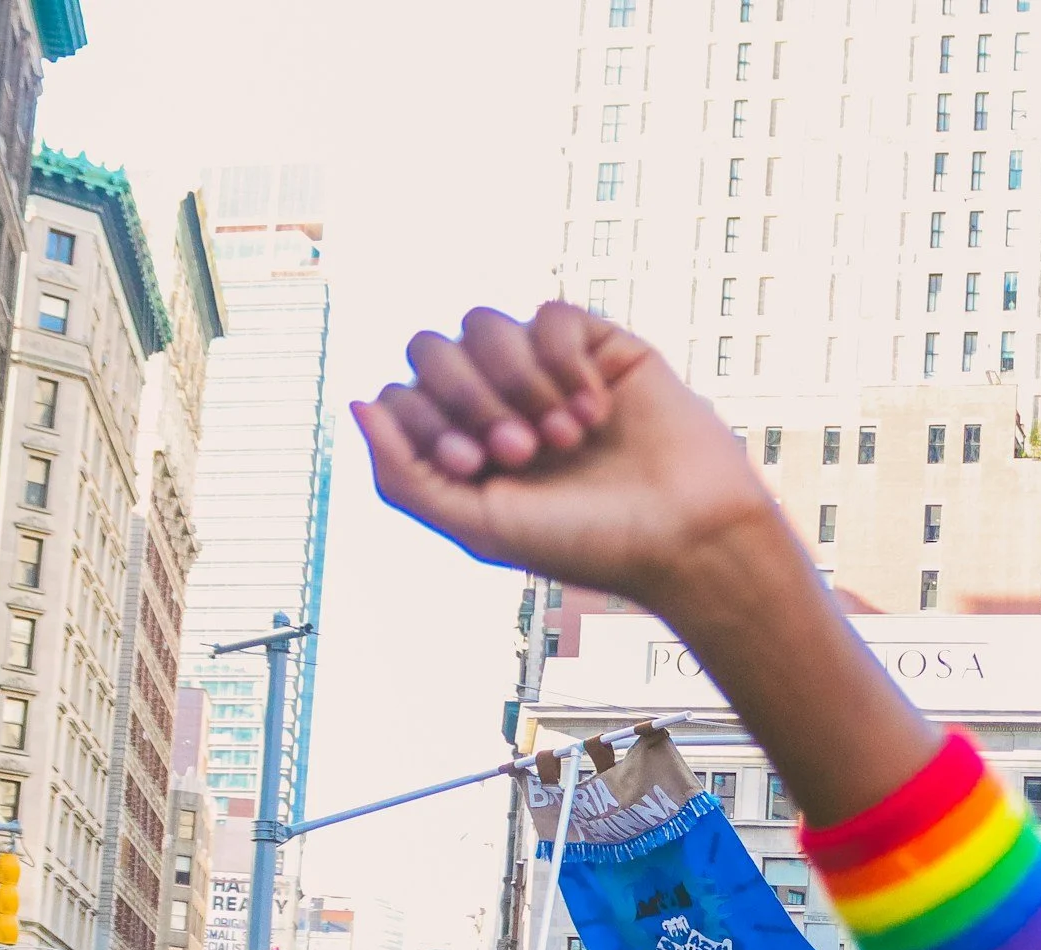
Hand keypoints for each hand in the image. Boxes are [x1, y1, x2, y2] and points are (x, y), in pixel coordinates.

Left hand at [354, 304, 779, 617]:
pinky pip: (551, 315)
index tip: (479, 463)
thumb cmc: (586, 543)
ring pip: (485, 324)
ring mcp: (546, 371)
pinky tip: (597, 409)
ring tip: (566, 436)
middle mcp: (497, 403)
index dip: (429, 419)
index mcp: (463, 445)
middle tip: (522, 449)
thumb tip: (356, 402)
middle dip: (470, 396)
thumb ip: (403, 476)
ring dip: (520, 382)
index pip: (401, 395)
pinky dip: (564, 361)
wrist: (684, 537)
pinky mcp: (598, 347)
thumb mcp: (478, 527)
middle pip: (431, 349)